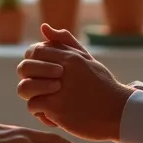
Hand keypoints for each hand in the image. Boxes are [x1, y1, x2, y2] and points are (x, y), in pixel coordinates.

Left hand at [16, 24, 135, 141]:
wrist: (118, 112)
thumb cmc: (102, 85)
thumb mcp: (87, 59)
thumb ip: (65, 42)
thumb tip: (44, 27)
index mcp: (69, 57)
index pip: (34, 51)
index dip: (32, 62)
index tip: (41, 72)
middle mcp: (62, 70)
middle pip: (24, 68)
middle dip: (28, 78)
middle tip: (41, 87)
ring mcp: (58, 90)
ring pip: (25, 88)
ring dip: (32, 95)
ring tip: (45, 101)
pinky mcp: (57, 109)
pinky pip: (33, 106)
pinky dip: (40, 112)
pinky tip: (52, 115)